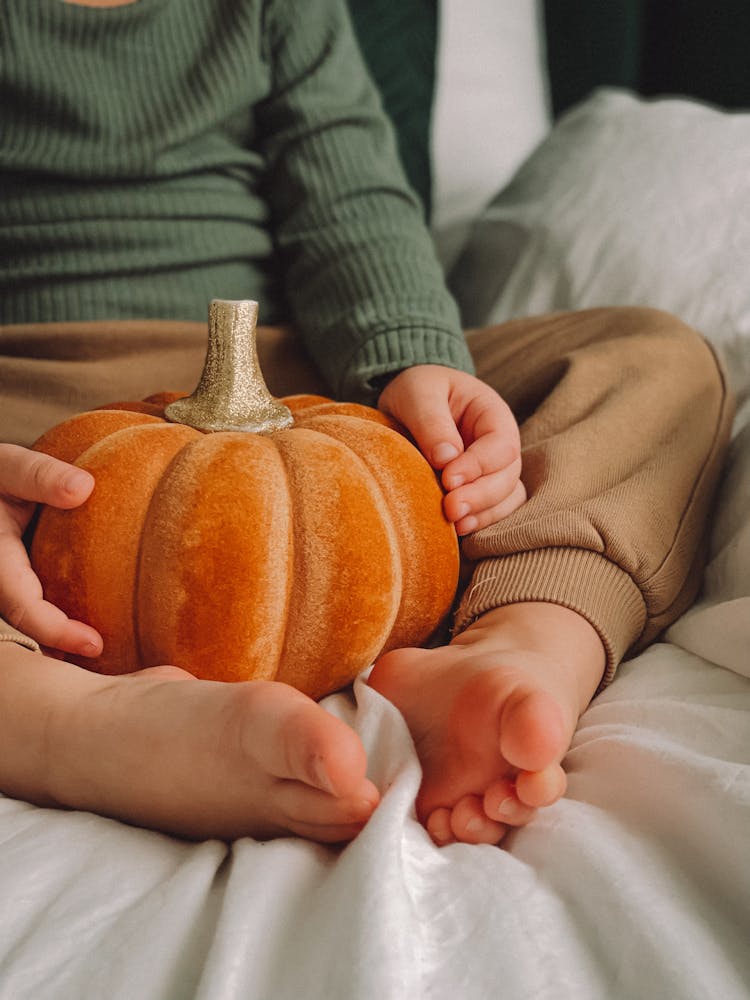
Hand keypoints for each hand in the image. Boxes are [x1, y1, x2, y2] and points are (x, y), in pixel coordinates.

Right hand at [0, 444, 102, 655]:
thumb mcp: (8, 466)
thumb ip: (39, 475)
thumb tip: (84, 487)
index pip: (21, 605)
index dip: (55, 630)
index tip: (95, 644)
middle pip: (24, 626)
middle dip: (61, 649)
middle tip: (109, 659)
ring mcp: (4, 582)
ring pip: (26, 621)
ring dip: (59, 641)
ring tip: (106, 655)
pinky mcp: (15, 581)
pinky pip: (33, 607)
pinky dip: (57, 622)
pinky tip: (90, 630)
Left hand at [378, 365, 525, 533]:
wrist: (409, 402)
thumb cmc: (418, 390)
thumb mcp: (418, 393)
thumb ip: (431, 422)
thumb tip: (446, 459)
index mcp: (492, 415)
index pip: (501, 445)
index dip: (479, 465)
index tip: (447, 478)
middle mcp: (500, 445)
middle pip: (508, 476)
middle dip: (481, 496)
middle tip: (450, 508)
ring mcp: (494, 469)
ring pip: (507, 498)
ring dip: (484, 514)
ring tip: (456, 524)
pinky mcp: (480, 490)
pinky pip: (494, 511)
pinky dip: (481, 522)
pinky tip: (459, 530)